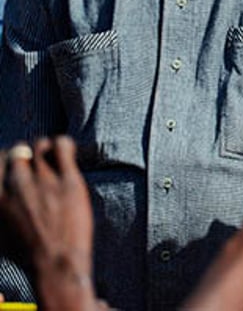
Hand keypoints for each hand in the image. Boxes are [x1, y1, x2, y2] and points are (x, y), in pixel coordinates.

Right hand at [0, 137, 97, 310]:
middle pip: (17, 150)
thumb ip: (0, 203)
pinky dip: (63, 145)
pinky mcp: (68, 180)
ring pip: (40, 144)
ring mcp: (42, 180)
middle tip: (36, 166)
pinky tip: (67, 155)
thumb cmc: (26, 252)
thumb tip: (2, 193)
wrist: (54, 265)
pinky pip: (63, 145)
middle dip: (26, 156)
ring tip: (52, 161)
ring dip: (45, 150)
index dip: (7, 161)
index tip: (16, 167)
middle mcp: (16, 183)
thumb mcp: (0, 230)